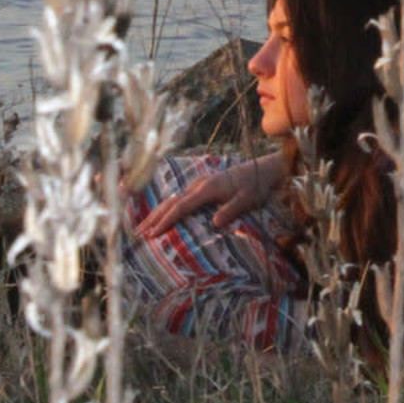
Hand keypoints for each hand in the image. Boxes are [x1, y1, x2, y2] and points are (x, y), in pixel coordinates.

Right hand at [135, 152, 287, 238]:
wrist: (263, 168)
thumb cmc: (256, 185)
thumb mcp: (248, 199)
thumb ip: (231, 210)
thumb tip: (214, 223)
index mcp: (207, 188)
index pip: (181, 206)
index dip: (166, 221)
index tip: (153, 234)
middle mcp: (199, 184)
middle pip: (171, 202)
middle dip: (154, 218)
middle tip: (139, 234)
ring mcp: (200, 183)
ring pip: (173, 199)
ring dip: (158, 213)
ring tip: (144, 227)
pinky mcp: (203, 185)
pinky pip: (180, 198)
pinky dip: (168, 208)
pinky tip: (163, 216)